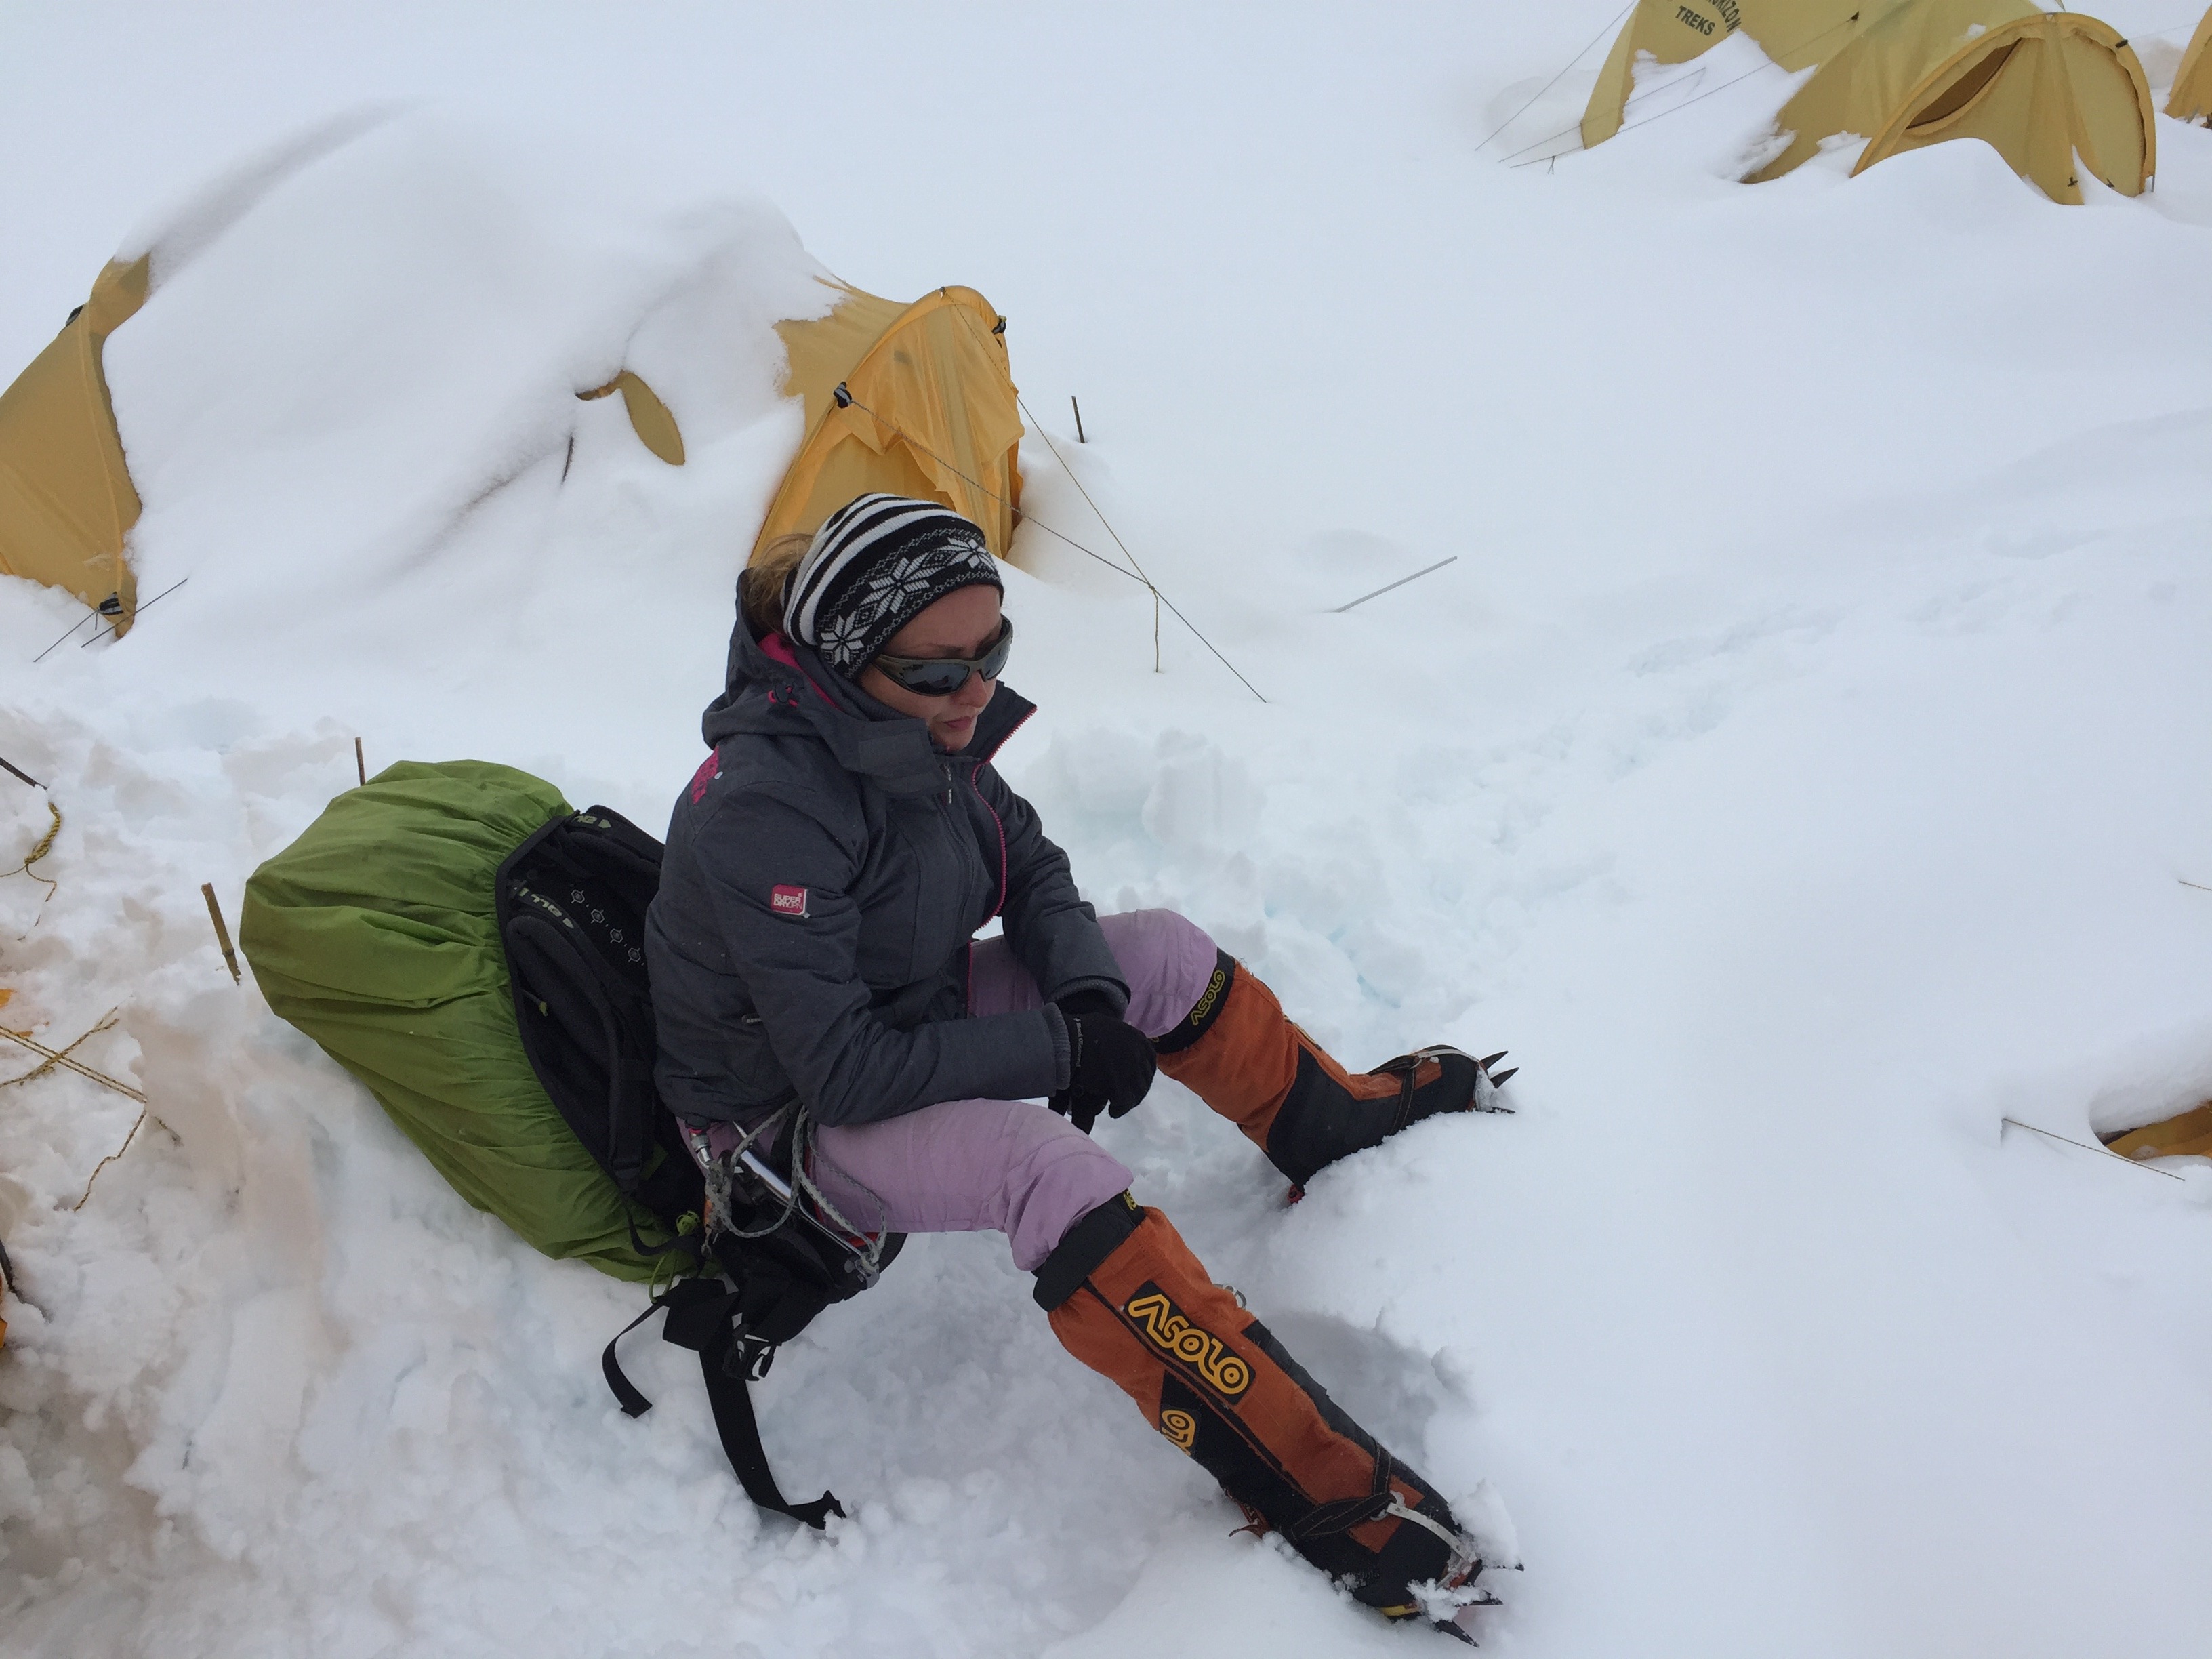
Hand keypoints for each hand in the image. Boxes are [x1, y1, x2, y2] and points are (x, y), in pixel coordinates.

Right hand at [1050, 991, 1155, 1133]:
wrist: (1068, 1039)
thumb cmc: (1083, 1030)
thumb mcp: (1110, 1026)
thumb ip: (1122, 1037)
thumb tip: (1123, 1046)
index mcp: (1138, 1038)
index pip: (1150, 1062)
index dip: (1144, 1075)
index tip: (1135, 1083)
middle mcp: (1138, 1053)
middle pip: (1145, 1079)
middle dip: (1137, 1092)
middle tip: (1126, 1099)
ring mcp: (1129, 1068)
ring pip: (1137, 1093)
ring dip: (1129, 1103)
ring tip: (1117, 1108)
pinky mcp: (1118, 1083)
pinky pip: (1124, 1101)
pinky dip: (1120, 1109)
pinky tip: (1112, 1111)